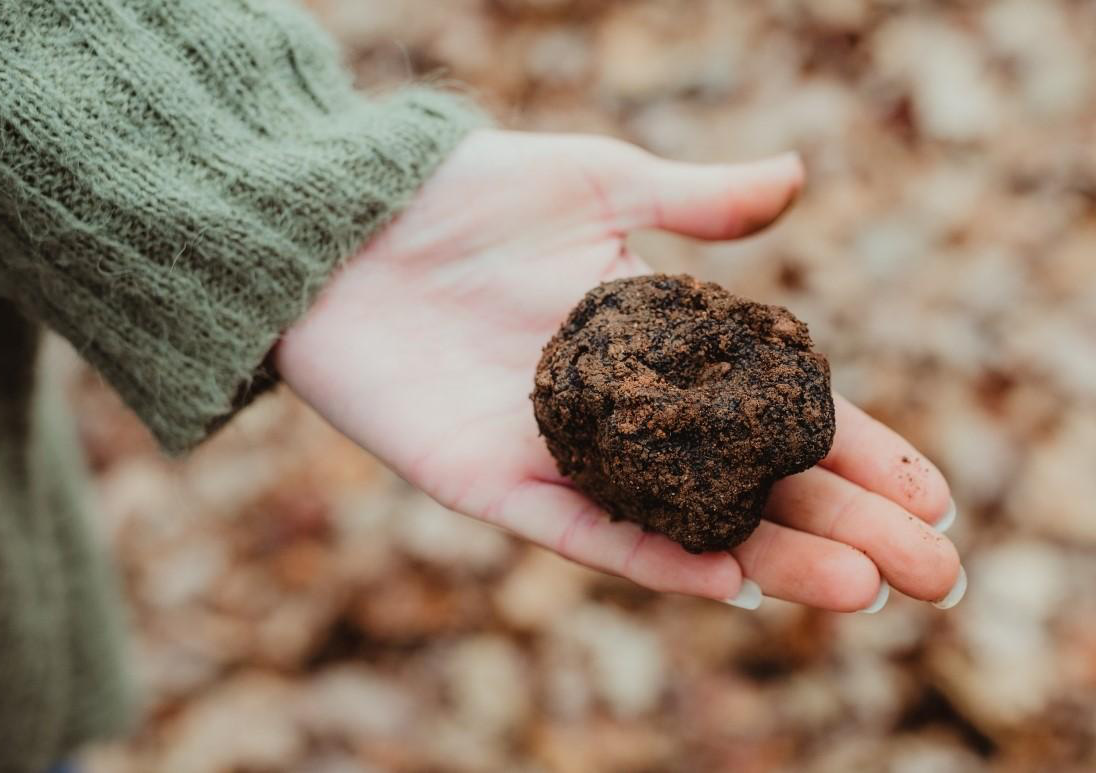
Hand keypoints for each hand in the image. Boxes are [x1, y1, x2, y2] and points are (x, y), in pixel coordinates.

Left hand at [275, 129, 963, 611]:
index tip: (935, 494)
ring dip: (771, 558)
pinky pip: (582, 530)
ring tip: (859, 589)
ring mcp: (565, 455)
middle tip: (931, 575)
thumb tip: (799, 178)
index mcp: (664, 347)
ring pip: (684, 522)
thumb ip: (694, 202)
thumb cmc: (468, 194)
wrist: (345, 226)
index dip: (861, 449)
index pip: (782, 411)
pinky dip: (652, 558)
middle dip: (844, 525)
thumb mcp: (598, 182)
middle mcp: (627, 414)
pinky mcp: (493, 482)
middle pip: (753, 481)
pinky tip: (728, 580)